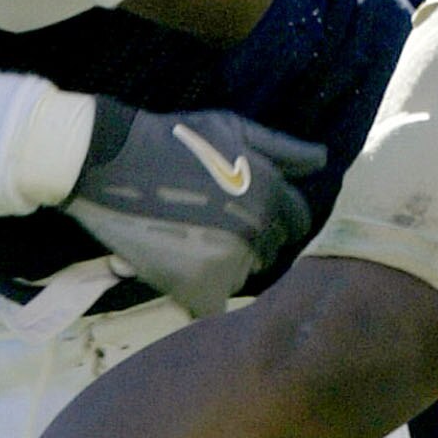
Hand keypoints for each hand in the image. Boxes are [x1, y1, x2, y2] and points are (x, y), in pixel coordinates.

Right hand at [66, 102, 326, 315]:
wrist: (114, 161)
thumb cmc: (175, 140)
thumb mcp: (233, 129)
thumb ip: (282, 149)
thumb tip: (323, 160)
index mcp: (271, 194)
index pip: (298, 222)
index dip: (276, 216)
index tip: (246, 212)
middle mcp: (257, 230)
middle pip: (271, 251)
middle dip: (253, 240)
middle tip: (214, 225)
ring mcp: (228, 261)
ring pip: (243, 276)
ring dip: (227, 266)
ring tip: (192, 241)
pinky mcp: (195, 286)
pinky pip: (215, 308)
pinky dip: (203, 297)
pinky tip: (186, 275)